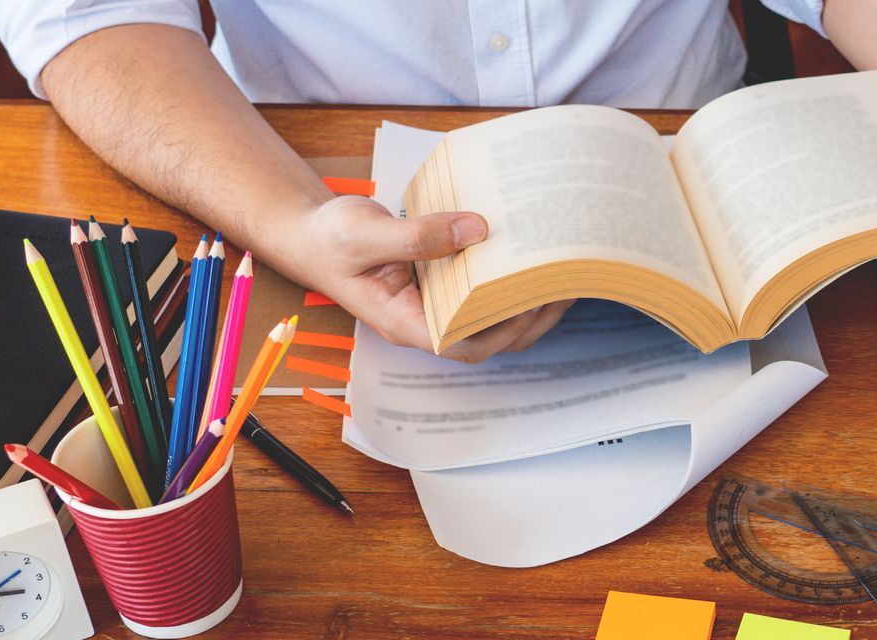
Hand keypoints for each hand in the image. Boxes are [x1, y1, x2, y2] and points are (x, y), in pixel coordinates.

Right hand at [270, 196, 573, 362]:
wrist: (311, 232)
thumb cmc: (330, 239)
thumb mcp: (365, 234)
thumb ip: (416, 236)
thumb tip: (475, 230)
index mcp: (404, 322)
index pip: (461, 343)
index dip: (500, 331)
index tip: (532, 303)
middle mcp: (425, 320)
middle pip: (487, 337)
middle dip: (529, 319)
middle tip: (564, 285)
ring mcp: (435, 304)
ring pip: (490, 318)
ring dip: (526, 303)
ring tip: (562, 274)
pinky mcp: (442, 284)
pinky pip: (482, 292)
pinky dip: (507, 280)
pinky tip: (529, 257)